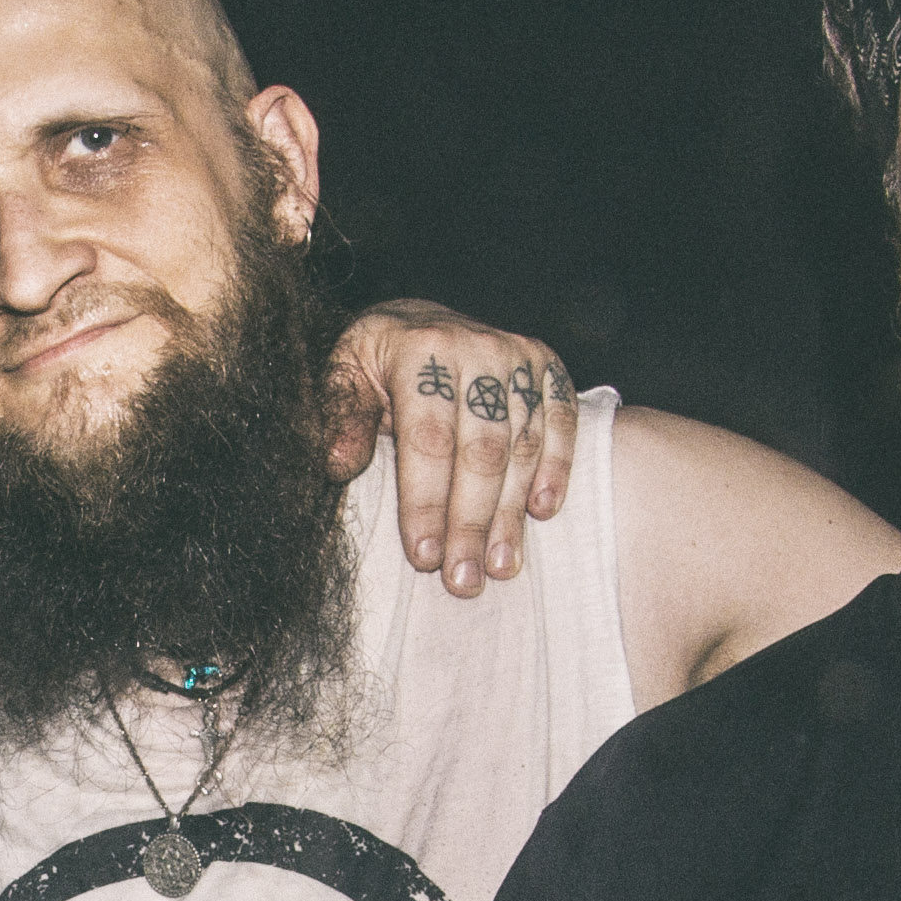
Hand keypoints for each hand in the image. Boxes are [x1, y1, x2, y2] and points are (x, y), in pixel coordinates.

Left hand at [322, 304, 581, 596]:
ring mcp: (517, 356)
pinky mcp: (547, 366)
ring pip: (521, 445)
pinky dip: (556, 468)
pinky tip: (542, 513)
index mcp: (420, 349)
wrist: (421, 320)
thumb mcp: (344, 377)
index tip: (424, 557)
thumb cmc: (376, 363)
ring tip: (500, 567)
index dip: (426, 502)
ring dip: (511, 513)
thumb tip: (338, 464)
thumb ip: (341, 417)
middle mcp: (476, 347)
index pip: (427, 439)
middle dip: (471, 523)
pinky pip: (562, 421)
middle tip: (463, 581)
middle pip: (480, 450)